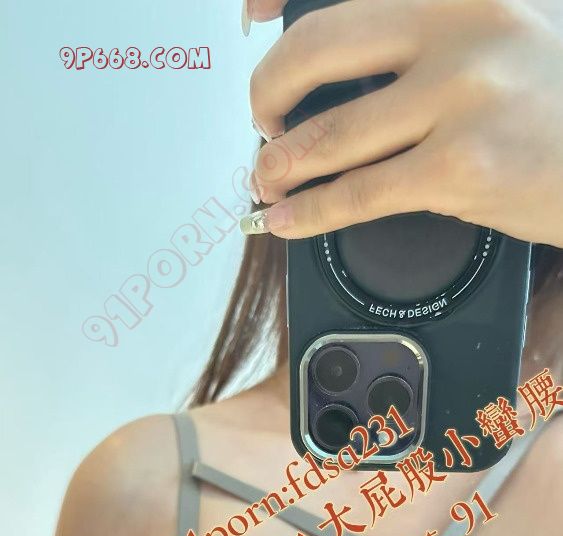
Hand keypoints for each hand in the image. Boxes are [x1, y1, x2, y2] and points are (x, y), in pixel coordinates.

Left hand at [244, 0, 562, 247]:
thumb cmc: (559, 98)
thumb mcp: (505, 27)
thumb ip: (431, 32)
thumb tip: (349, 64)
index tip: (251, 14)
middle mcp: (459, 23)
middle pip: (319, 48)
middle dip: (270, 91)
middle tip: (264, 118)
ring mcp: (461, 96)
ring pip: (333, 132)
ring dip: (282, 161)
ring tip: (265, 178)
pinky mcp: (460, 167)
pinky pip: (360, 193)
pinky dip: (311, 211)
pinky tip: (289, 219)